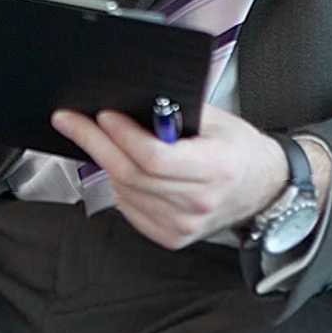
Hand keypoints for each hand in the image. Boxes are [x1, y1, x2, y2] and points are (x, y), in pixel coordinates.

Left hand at [51, 103, 298, 250]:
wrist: (261, 188)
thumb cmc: (235, 147)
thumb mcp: (215, 118)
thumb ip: (178, 108)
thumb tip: (132, 95)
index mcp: (217, 167)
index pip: (156, 157)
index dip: (124, 136)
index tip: (103, 114)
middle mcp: (202, 202)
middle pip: (133, 174)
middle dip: (95, 142)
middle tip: (70, 120)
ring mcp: (186, 225)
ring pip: (126, 192)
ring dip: (103, 162)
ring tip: (91, 136)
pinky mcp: (173, 237)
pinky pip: (130, 210)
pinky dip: (117, 185)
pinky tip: (116, 166)